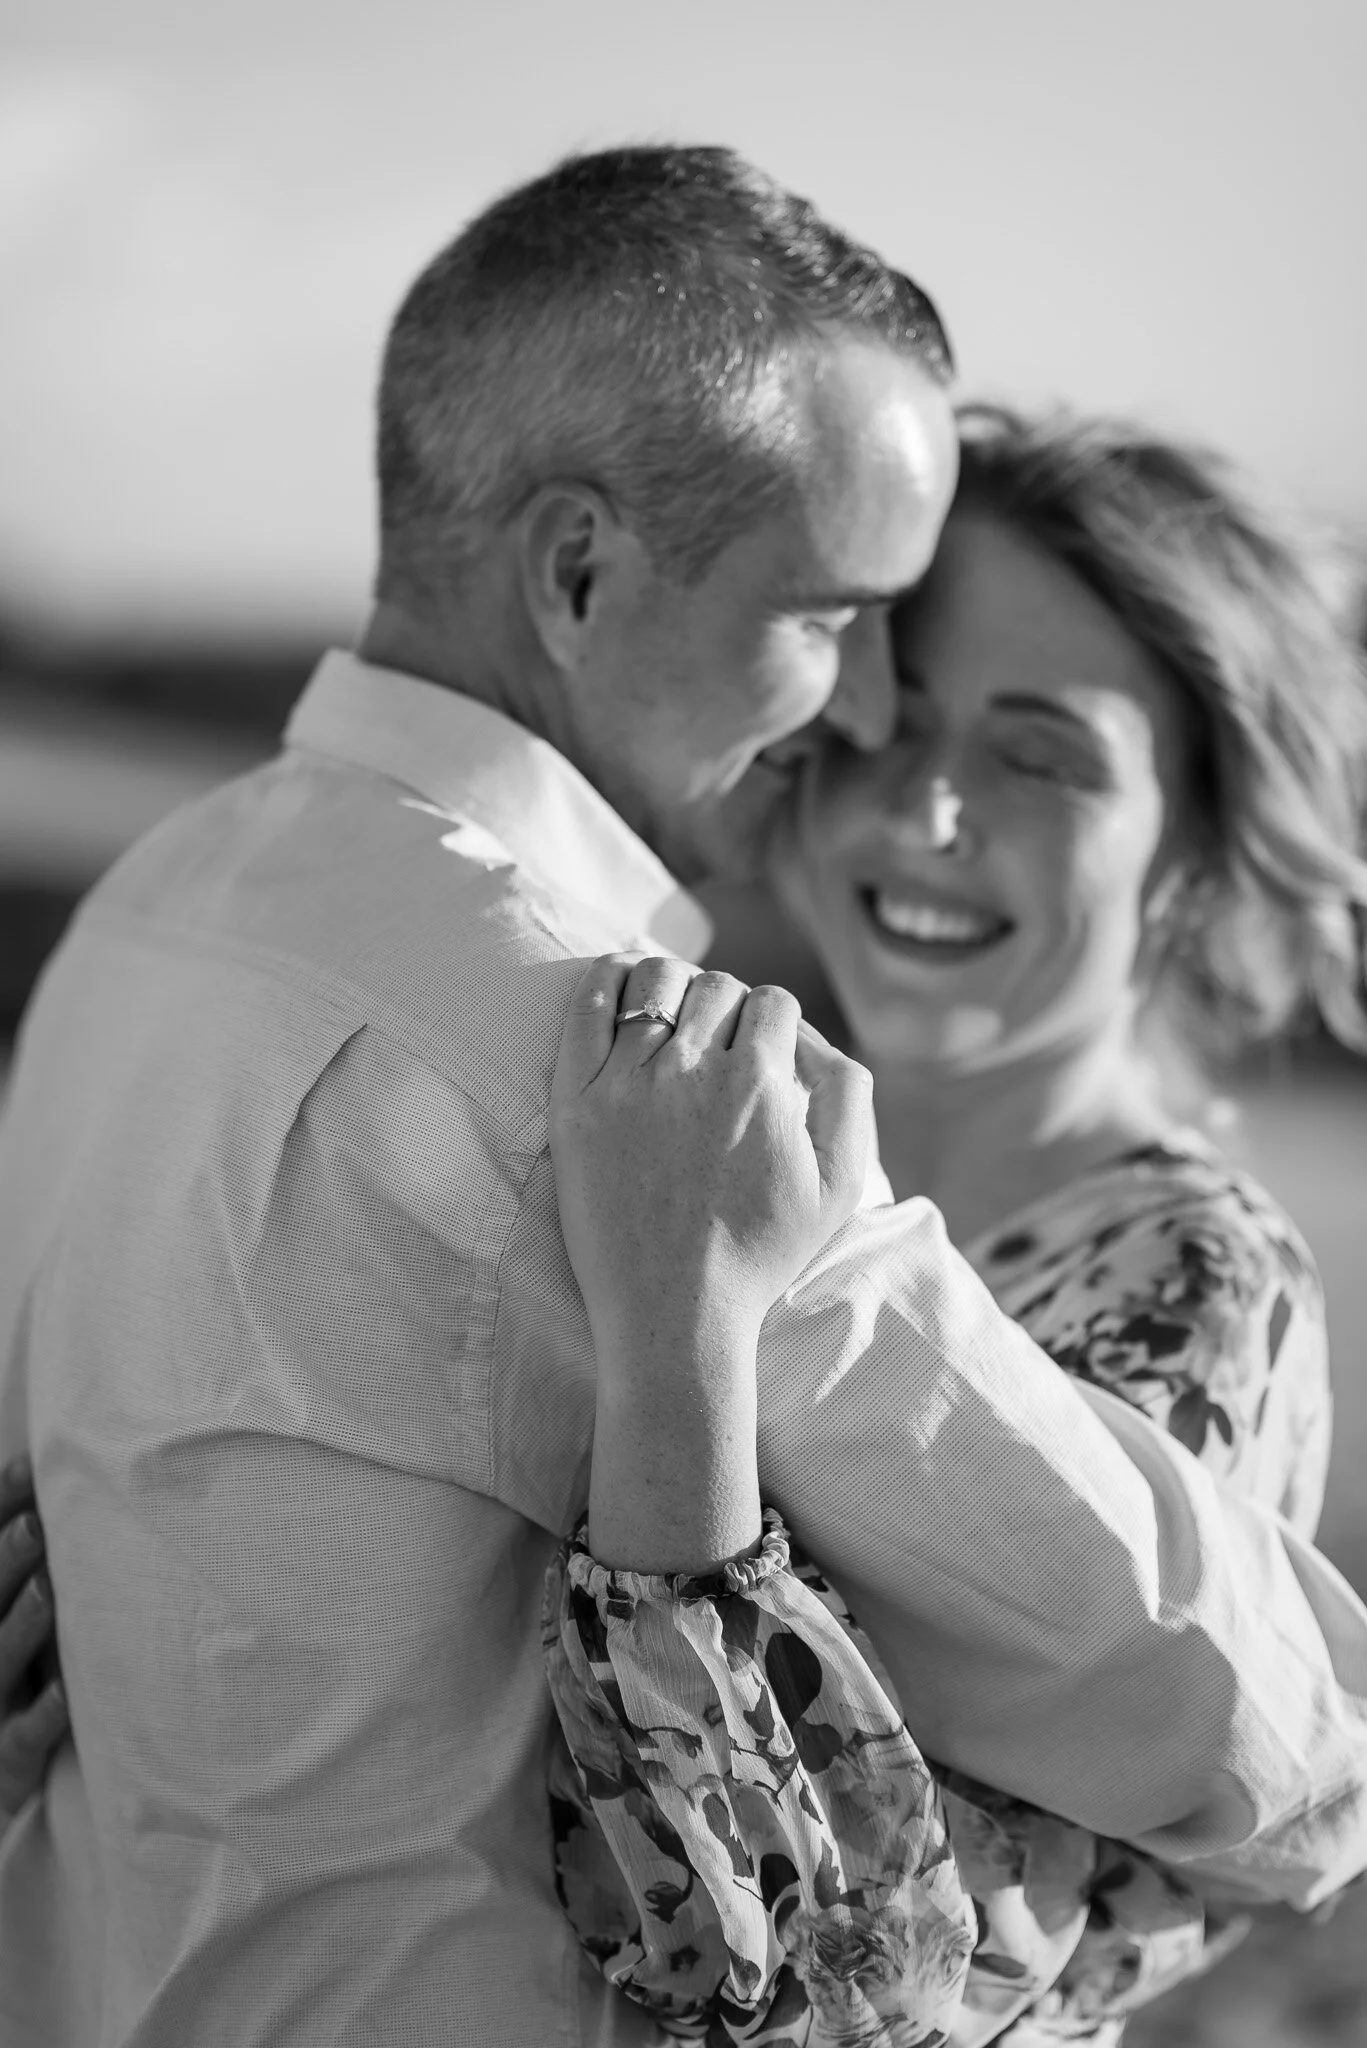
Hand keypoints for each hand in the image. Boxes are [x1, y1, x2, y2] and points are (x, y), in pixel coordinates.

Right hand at [0, 1456, 67, 1827]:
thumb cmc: (22, 1685)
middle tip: (34, 1524)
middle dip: (5, 1561)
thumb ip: (36, 1568)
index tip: (28, 1467)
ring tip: (48, 1590)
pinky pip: (22, 1737)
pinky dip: (42, 1715)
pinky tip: (63, 1692)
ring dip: (22, 1627)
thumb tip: (65, 1497)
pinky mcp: (5, 1758)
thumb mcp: (21, 1626)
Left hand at [551, 954, 873, 1357]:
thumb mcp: (840, 1183)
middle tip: (719, 1046)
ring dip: (674, 986)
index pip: (774, 1003)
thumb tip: (814, 1039)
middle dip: (728, 1006)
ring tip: (673, 1016)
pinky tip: (620, 979)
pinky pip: (588, 1006)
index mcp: (761, 1086)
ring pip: (657, 983)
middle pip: (718, 988)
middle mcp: (695, 1072)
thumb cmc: (761, 1254)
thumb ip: (847, 1096)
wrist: (676, 1315)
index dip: (775, 1024)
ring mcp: (628, 1083)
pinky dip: (608, 978)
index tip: (762, 1053)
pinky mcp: (576, 1102)